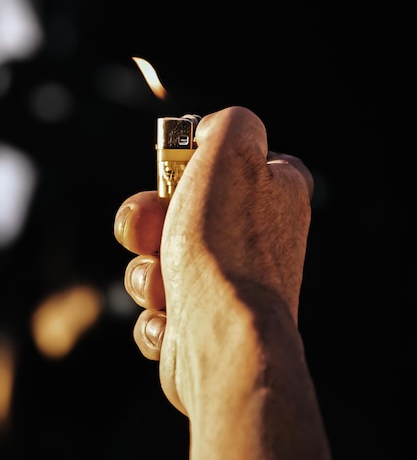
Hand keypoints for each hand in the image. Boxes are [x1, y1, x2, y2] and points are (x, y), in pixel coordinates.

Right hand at [114, 106, 313, 415]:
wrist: (224, 338)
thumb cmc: (226, 244)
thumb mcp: (233, 150)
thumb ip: (229, 121)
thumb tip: (209, 134)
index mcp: (278, 191)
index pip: (226, 160)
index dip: (188, 165)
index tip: (173, 176)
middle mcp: (261, 237)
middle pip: (182, 210)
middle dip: (150, 221)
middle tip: (150, 234)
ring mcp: (233, 282)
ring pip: (161, 258)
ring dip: (147, 270)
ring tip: (163, 286)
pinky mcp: (208, 322)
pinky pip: (161, 305)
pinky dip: (156, 312)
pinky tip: (171, 320)